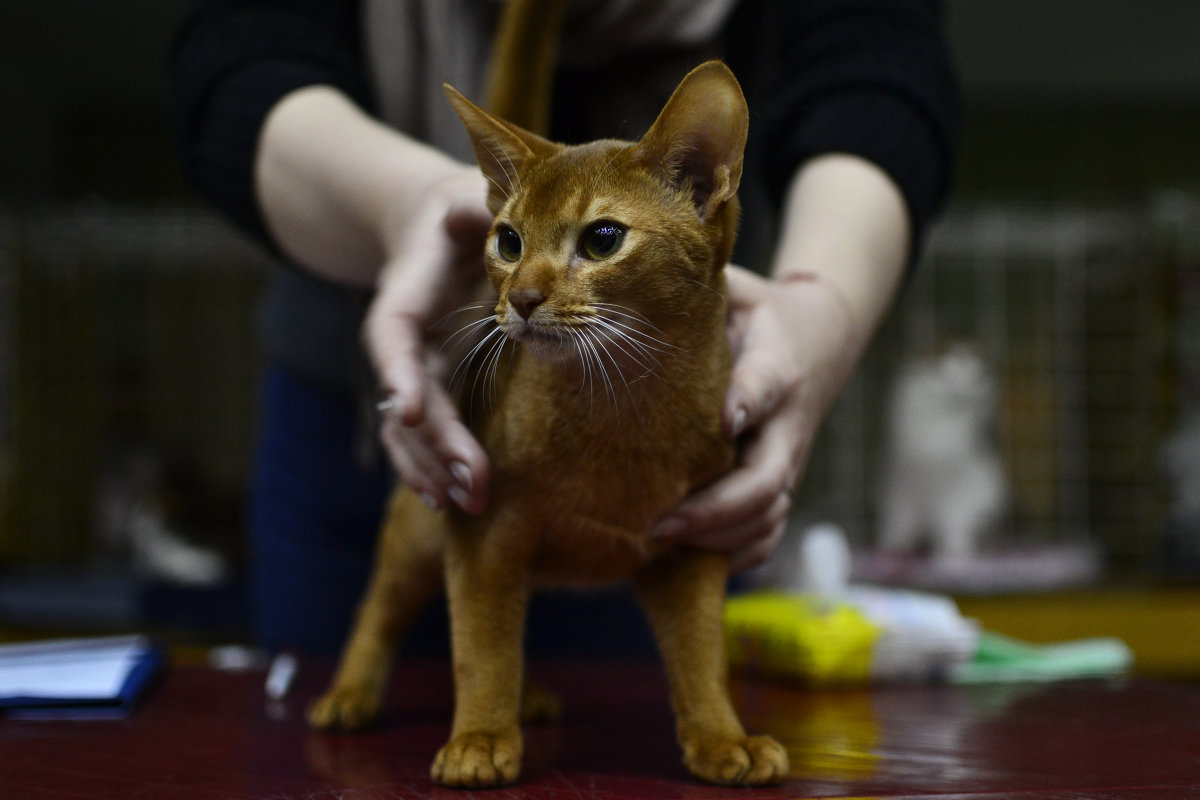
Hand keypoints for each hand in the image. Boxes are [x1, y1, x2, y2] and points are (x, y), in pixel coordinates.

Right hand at [364, 169, 493, 512]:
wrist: (438, 228)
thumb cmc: (460, 212)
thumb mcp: (467, 199)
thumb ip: (472, 206)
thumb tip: (469, 209)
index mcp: (407, 293)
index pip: (393, 337)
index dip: (398, 373)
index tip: (411, 410)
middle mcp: (405, 338)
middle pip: (409, 396)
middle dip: (436, 442)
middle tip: (469, 482)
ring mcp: (417, 365)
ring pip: (410, 426)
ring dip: (434, 466)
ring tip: (467, 501)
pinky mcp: (433, 382)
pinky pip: (424, 431)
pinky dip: (433, 464)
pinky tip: (453, 496)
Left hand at [653, 265, 861, 571]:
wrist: (817, 339)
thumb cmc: (756, 313)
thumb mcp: (734, 289)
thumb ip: (700, 290)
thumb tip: (640, 282)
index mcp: (776, 365)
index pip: (766, 385)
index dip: (747, 403)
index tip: (722, 421)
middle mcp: (787, 424)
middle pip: (767, 481)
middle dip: (714, 510)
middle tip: (658, 522)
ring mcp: (786, 462)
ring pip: (768, 518)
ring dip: (719, 541)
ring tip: (658, 544)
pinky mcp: (779, 486)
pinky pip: (767, 535)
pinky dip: (734, 557)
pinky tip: (685, 563)